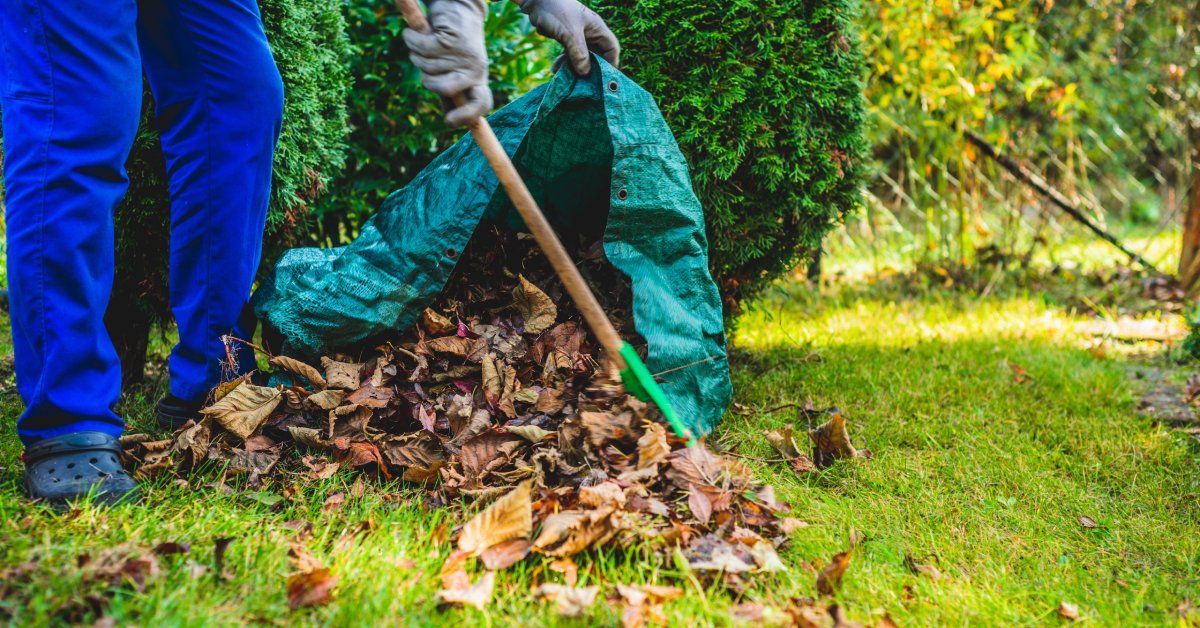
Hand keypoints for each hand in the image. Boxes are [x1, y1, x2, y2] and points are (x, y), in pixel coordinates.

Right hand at [403, 0, 492, 126]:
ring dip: (417, 53)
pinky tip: (416, 31)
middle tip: (428, 64)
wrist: (457, 6)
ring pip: (425, 65)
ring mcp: (462, 54)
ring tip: (427, 41)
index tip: (449, 121)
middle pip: (440, 88)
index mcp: (478, 78)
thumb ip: (453, 91)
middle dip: (426, 78)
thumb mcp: (457, 68)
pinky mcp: (449, 38)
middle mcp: (474, 68)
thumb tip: (451, 120)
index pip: (481, 104)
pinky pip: (420, 47)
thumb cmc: (454, 42)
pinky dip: (412, 38)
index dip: (466, 116)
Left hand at [517, 0, 619, 75]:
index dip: (611, 64)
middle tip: (584, 84)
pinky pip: (568, 55)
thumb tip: (585, 73)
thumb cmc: (556, 11)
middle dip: (591, 70)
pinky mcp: (565, 39)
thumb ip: (579, 54)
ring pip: (581, 58)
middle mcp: (590, 33)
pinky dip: (564, 63)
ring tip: (567, 79)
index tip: (604, 79)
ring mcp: (577, 37)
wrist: (535, 0)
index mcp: (597, 29)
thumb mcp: (569, 33)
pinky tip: (555, 70)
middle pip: (597, 56)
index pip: (611, 49)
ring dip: (574, 69)